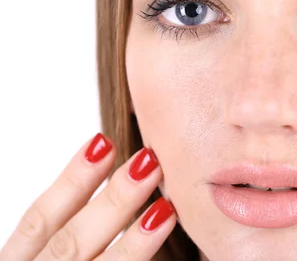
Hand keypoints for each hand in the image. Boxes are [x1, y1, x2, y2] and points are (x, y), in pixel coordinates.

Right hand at [0, 133, 176, 259]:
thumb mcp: (49, 255)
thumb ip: (77, 234)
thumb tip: (129, 176)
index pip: (39, 220)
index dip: (70, 180)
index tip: (102, 141)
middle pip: (68, 241)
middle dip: (111, 200)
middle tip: (149, 161)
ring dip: (133, 240)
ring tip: (166, 207)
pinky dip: (138, 259)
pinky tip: (164, 230)